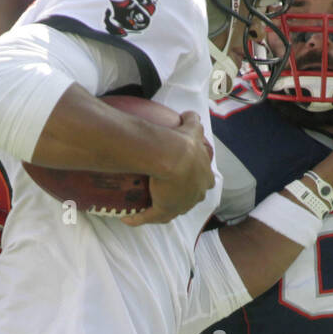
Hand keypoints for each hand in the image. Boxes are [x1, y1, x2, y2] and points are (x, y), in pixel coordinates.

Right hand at [121, 110, 214, 225]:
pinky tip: (127, 220)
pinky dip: (139, 219)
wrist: (171, 154)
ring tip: (148, 207)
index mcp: (205, 176)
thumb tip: (190, 114)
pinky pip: (151, 217)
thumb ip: (192, 122)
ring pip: (172, 210)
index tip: (186, 175)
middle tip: (167, 193)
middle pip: (190, 199)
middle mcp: (196, 194)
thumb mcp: (191, 129)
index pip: (202, 181)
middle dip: (182, 198)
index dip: (195, 179)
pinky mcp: (166, 209)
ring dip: (160, 209)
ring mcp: (181, 204)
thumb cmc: (181, 141)